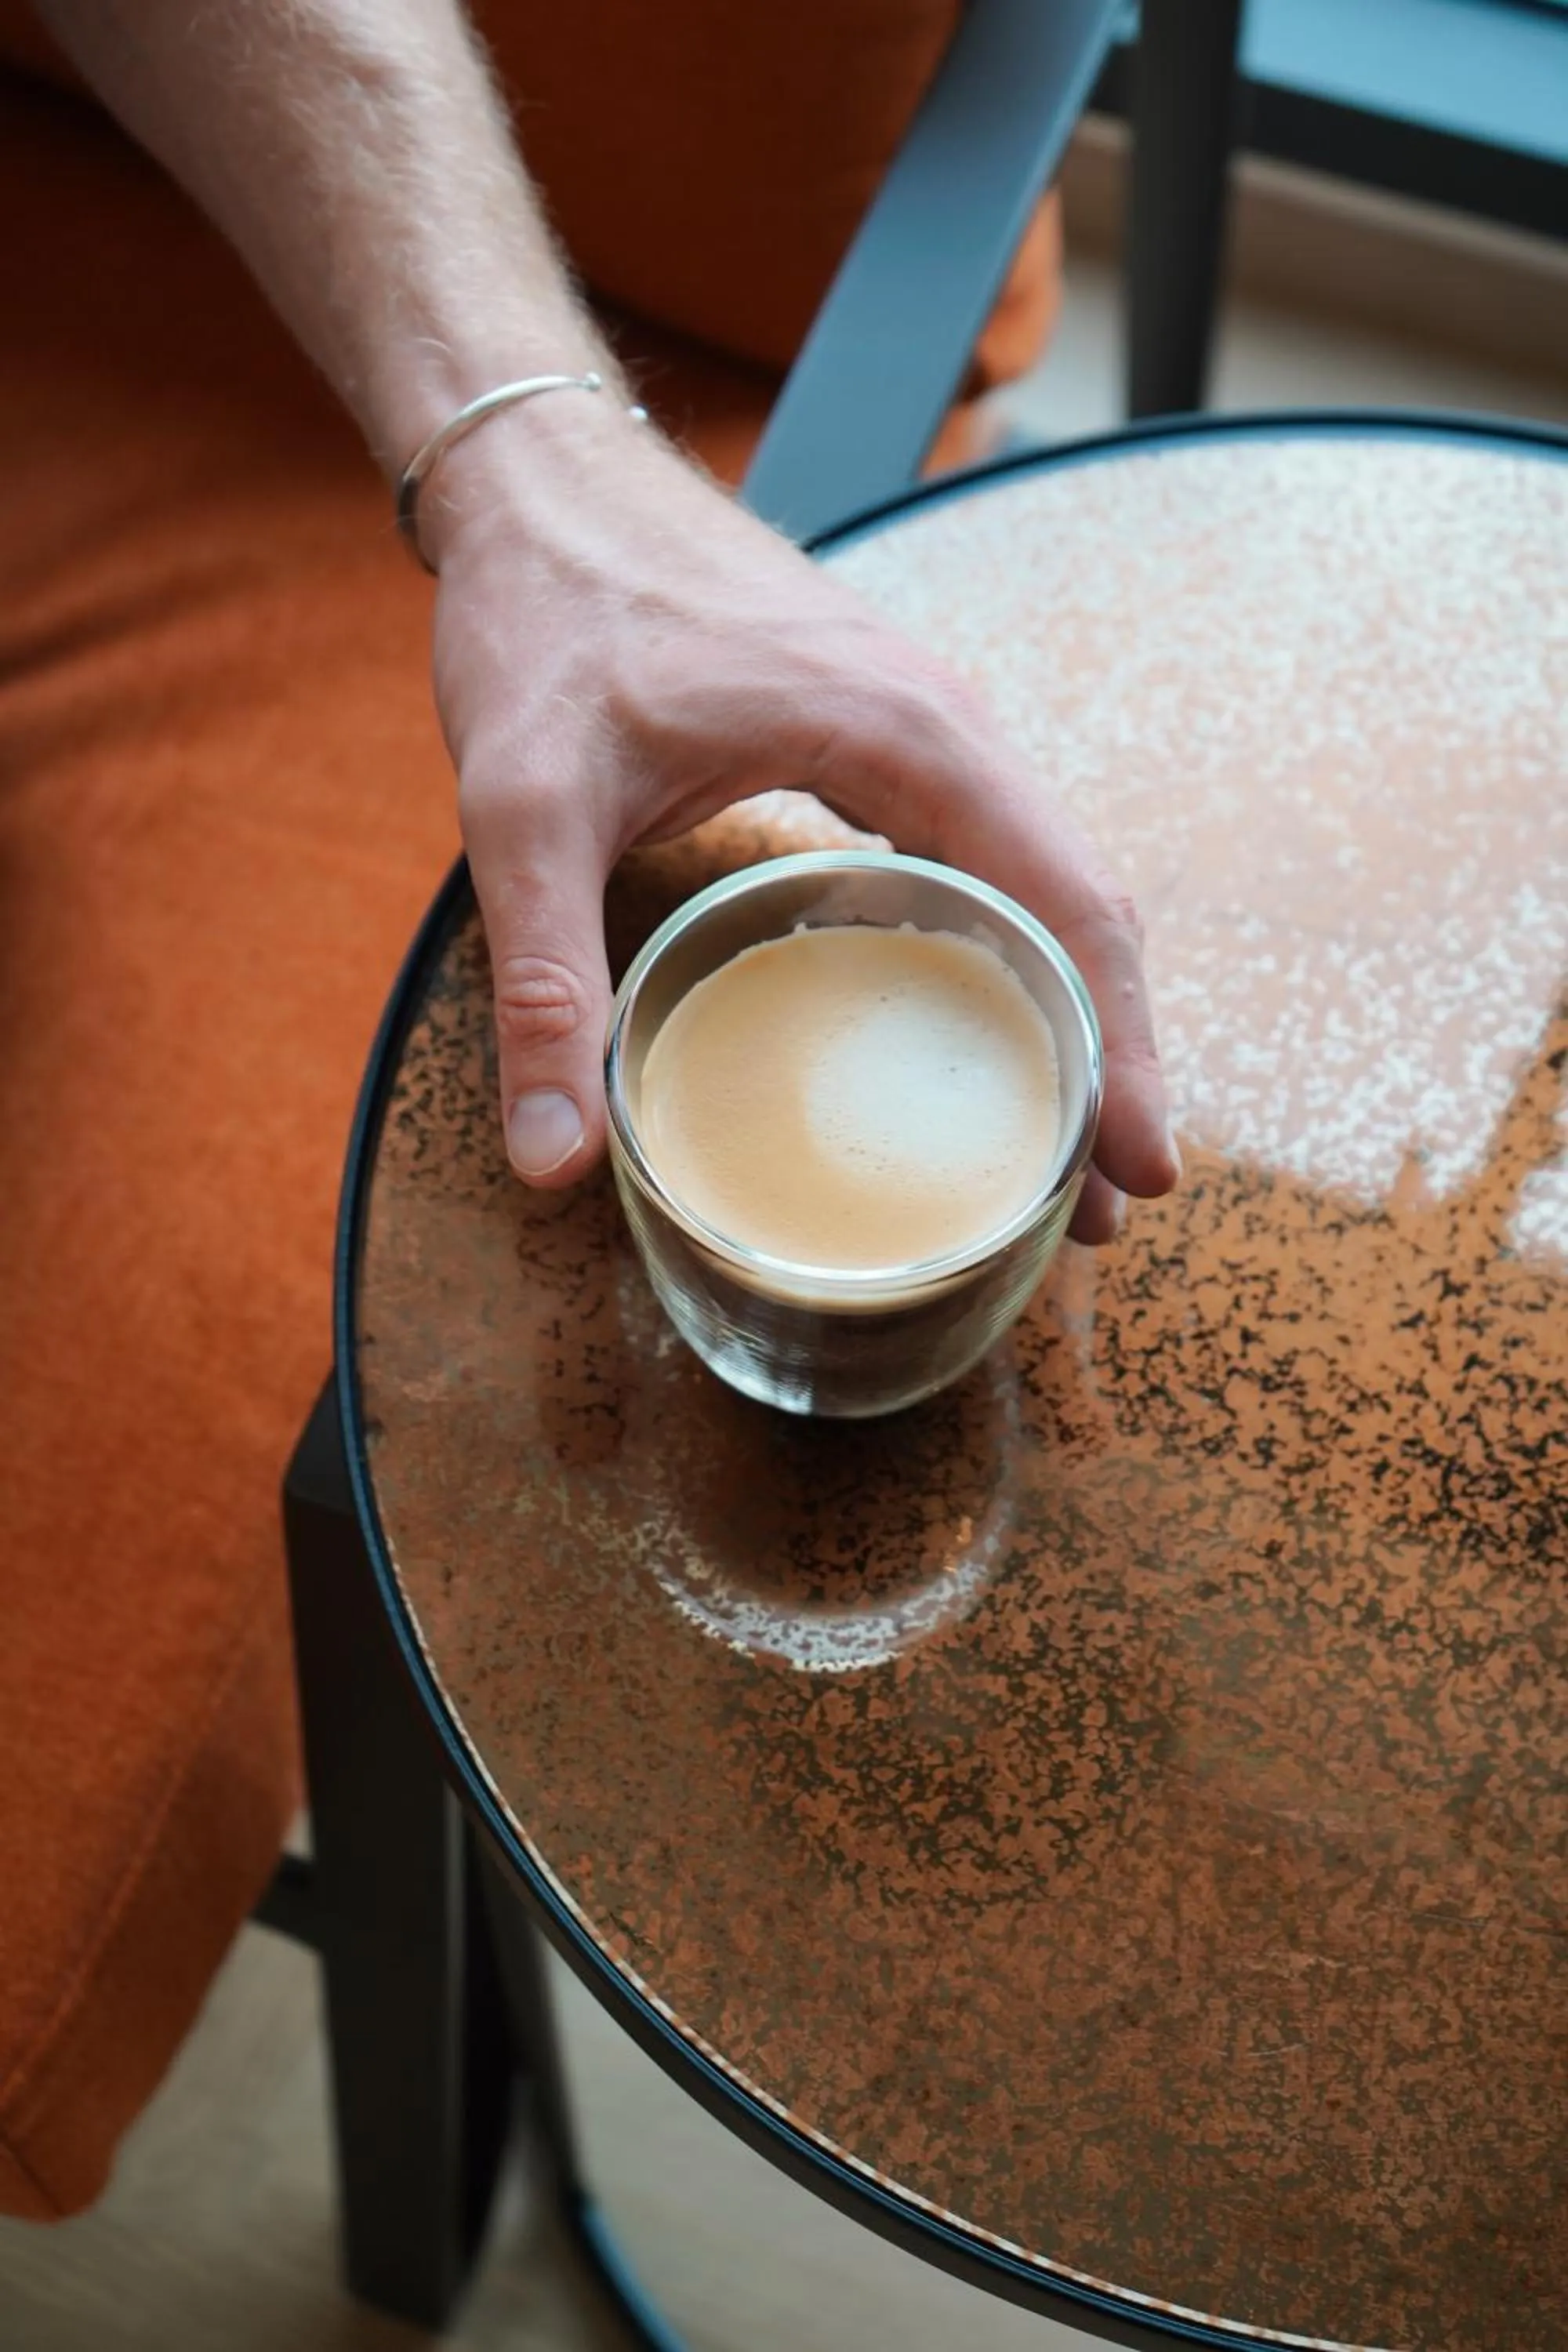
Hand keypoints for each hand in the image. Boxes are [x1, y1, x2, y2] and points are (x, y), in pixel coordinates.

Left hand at [429, 413, 1177, 1243]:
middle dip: (1109, 1056)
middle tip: (1105, 1203)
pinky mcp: (885, 737)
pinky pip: (986, 858)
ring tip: (1062, 1148)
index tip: (1142, 1165)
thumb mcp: (524, 805)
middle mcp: (946, 724)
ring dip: (1066, 1011)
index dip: (1117, 1047)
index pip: (1066, 903)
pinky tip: (980, 1033)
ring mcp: (924, 726)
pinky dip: (1009, 955)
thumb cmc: (544, 614)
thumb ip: (546, 982)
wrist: (536, 479)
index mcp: (905, 732)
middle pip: (1080, 906)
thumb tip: (560, 1159)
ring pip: (1042, 884)